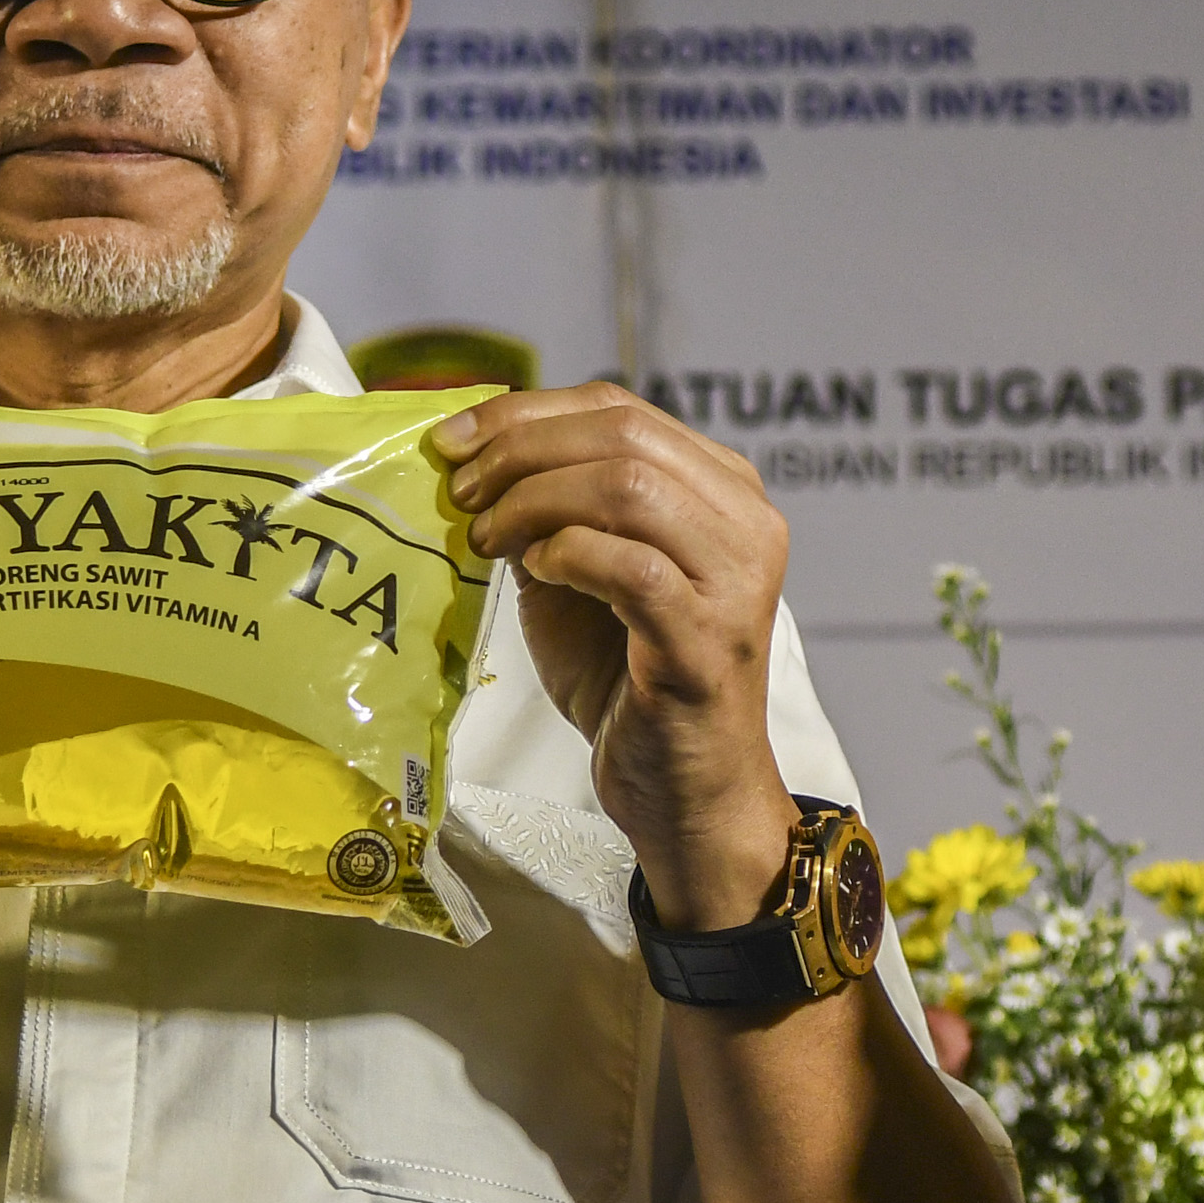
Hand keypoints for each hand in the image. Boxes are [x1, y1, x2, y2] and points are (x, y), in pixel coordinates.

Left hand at [431, 384, 798, 929]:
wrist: (688, 792)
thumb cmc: (635, 684)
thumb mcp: (588, 576)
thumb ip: (557, 512)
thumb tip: (477, 459)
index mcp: (726, 492)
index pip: (622, 410)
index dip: (528, 411)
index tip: (456, 439)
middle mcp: (747, 523)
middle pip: (624, 436)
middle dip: (522, 450)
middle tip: (462, 489)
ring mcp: (736, 580)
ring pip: (629, 487)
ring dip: (536, 499)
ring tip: (488, 535)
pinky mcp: (707, 637)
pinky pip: (630, 566)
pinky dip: (569, 554)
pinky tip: (536, 571)